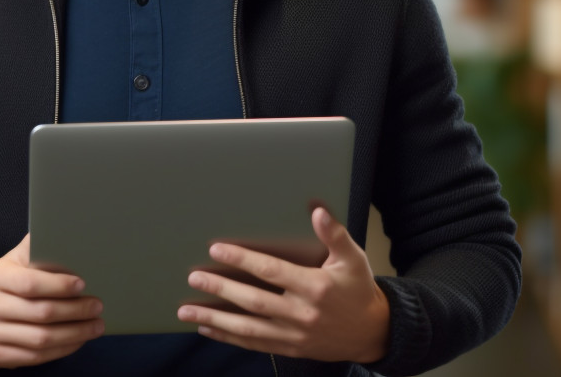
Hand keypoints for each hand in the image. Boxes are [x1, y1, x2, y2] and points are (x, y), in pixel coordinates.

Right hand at [0, 233, 103, 367]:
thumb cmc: (7, 283)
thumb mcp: (15, 260)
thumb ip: (36, 248)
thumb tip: (66, 231)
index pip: (29, 283)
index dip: (59, 285)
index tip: (82, 284)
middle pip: (40, 313)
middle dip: (75, 311)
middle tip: (97, 306)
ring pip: (40, 339)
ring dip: (74, 334)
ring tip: (95, 326)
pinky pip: (34, 357)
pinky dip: (62, 350)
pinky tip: (78, 340)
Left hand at [177, 207, 389, 362]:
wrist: (373, 333)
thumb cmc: (358, 291)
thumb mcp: (353, 259)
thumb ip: (334, 235)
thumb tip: (317, 211)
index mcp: (315, 287)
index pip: (271, 271)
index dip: (241, 259)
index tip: (216, 249)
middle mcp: (301, 313)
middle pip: (252, 301)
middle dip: (220, 289)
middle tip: (194, 277)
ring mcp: (294, 335)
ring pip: (248, 328)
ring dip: (215, 319)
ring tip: (187, 310)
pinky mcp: (290, 349)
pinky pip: (254, 344)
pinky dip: (228, 338)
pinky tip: (208, 329)